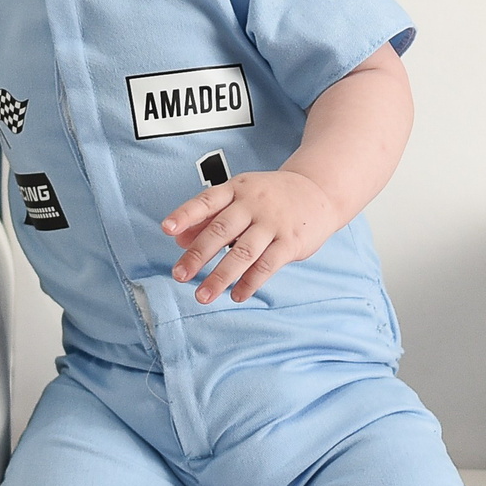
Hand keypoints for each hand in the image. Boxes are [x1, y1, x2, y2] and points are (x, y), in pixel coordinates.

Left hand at [162, 170, 341, 303]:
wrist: (319, 192)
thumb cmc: (270, 197)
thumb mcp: (240, 197)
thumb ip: (209, 216)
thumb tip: (178, 239)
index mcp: (237, 189)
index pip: (207, 201)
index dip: (186, 214)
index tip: (166, 229)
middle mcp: (254, 203)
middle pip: (221, 229)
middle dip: (197, 255)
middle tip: (179, 275)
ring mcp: (274, 222)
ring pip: (243, 252)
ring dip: (220, 276)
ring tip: (202, 296)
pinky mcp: (291, 241)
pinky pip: (267, 265)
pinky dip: (250, 283)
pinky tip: (236, 296)